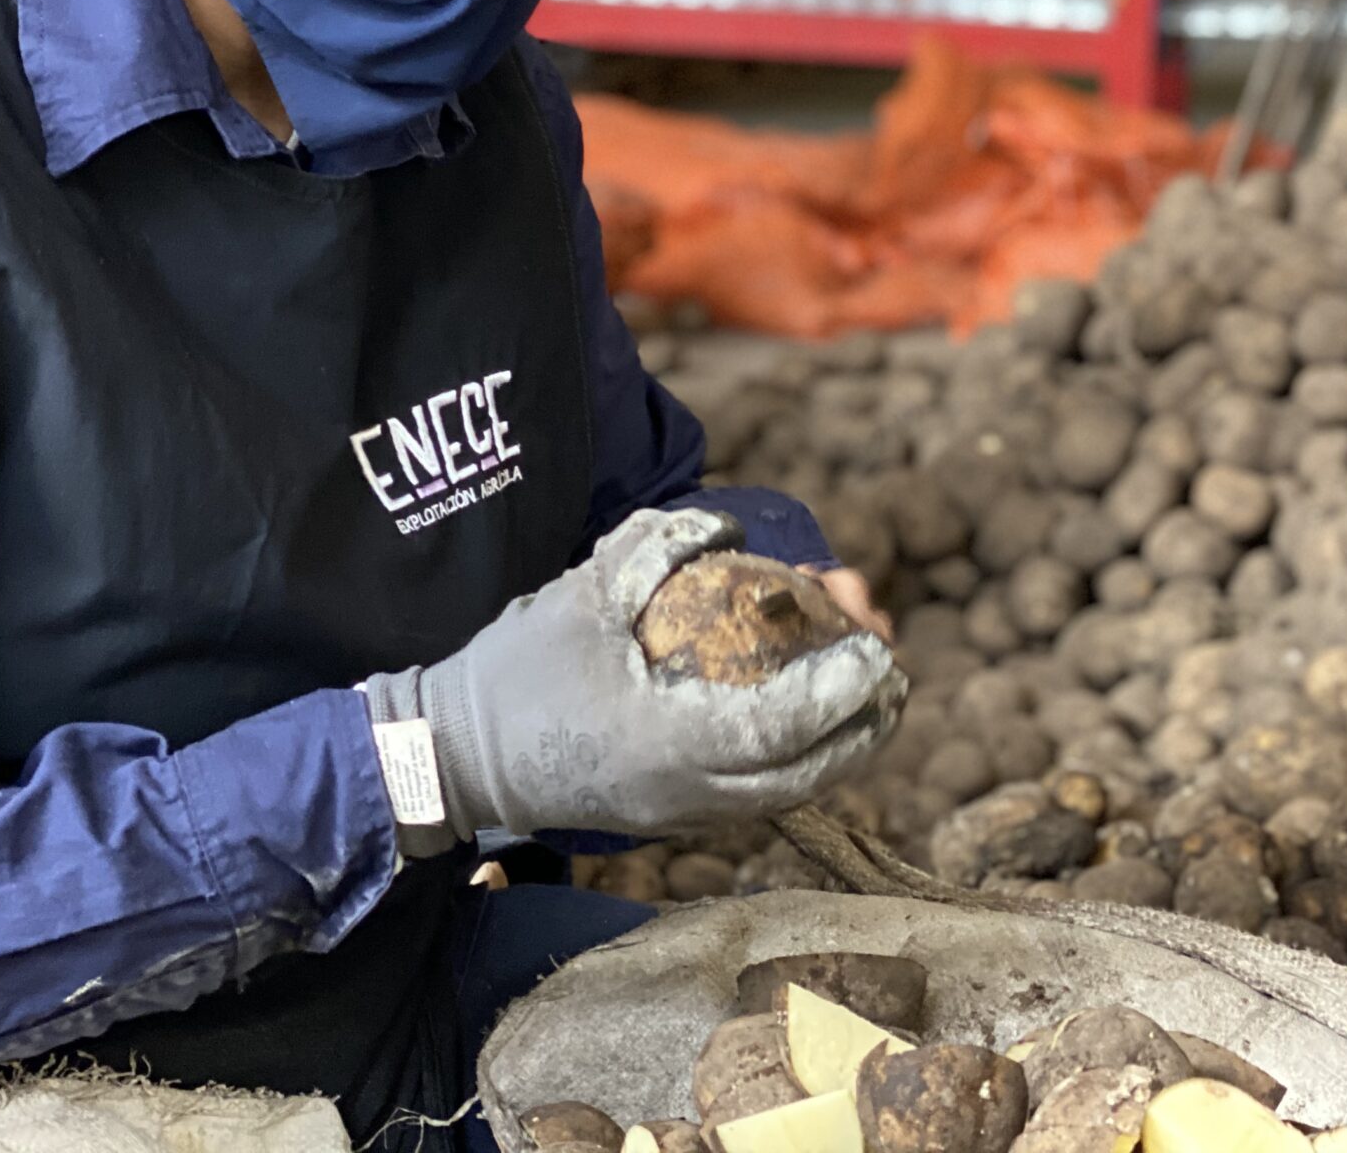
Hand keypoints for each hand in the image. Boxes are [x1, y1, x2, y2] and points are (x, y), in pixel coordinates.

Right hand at [364, 509, 905, 847]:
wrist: (452, 755)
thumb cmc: (516, 669)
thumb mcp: (583, 591)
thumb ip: (656, 548)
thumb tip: (727, 526)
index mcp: (667, 740)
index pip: (782, 727)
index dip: (840, 691)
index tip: (878, 651)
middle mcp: (684, 792)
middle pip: (805, 776)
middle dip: (863, 729)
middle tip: (894, 676)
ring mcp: (676, 815)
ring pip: (786, 795)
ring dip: (839, 749)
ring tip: (871, 699)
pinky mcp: (666, 819)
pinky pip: (756, 799)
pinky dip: (797, 762)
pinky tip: (809, 721)